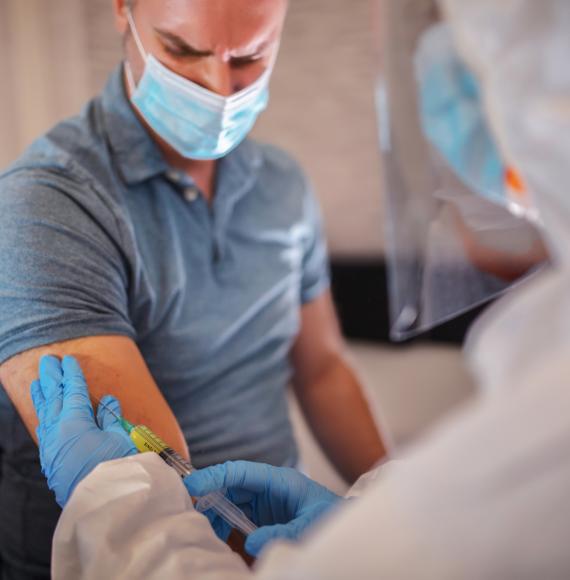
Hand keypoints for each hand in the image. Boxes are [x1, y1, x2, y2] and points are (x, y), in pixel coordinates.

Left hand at [31, 355, 136, 506]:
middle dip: (51, 378)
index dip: (72, 374)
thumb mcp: (120, 437)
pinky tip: (44, 413)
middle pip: (53, 398)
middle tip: (48, 360)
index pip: (72, 391)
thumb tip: (106, 401)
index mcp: (74, 422)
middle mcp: (58, 432)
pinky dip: (43, 416)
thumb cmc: (118, 467)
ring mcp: (52, 448)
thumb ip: (111, 417)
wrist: (106, 504)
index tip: (69, 360)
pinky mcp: (53, 462)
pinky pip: (44, 431)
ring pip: (44, 415)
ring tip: (38, 381)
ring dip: (42, 396)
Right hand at [184, 461, 340, 555]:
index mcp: (279, 480)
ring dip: (217, 515)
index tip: (192, 485)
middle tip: (192, 515)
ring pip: (232, 502)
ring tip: (207, 533)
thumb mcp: (309, 526)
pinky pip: (239, 517)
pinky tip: (221, 539)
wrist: (347, 530)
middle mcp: (269, 488)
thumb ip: (282, 532)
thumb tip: (250, 541)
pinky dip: (226, 526)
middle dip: (210, 497)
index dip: (214, 476)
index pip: (241, 471)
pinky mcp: (265, 516)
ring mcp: (266, 502)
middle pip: (232, 486)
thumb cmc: (331, 519)